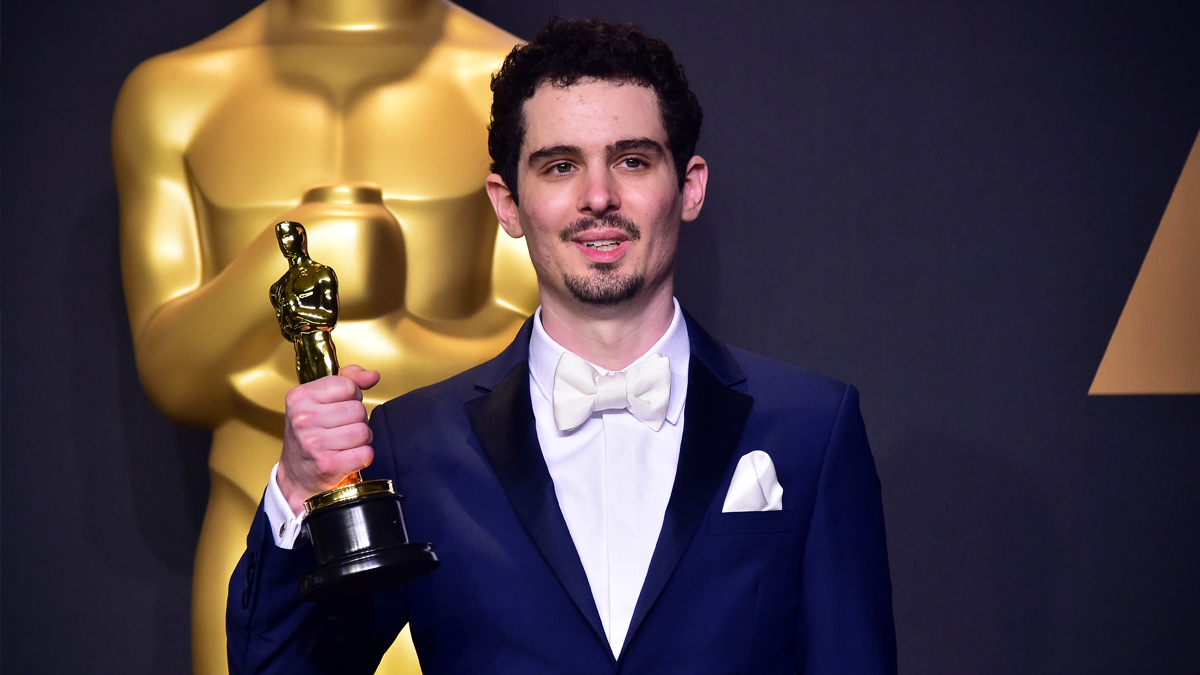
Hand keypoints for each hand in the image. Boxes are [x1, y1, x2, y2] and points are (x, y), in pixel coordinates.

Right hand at [277, 364, 380, 514]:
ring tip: (344, 443)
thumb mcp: (319, 400)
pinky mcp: (327, 465)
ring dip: (361, 439)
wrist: (296, 475)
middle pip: (358, 409)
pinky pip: (366, 453)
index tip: (339, 407)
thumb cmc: (311, 433)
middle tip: (341, 428)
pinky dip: (363, 456)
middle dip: (357, 419)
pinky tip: (348, 456)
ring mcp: (313, 443)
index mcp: (299, 397)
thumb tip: (372, 376)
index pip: (348, 385)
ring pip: (364, 431)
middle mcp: (303, 419)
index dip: (352, 396)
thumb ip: (348, 379)